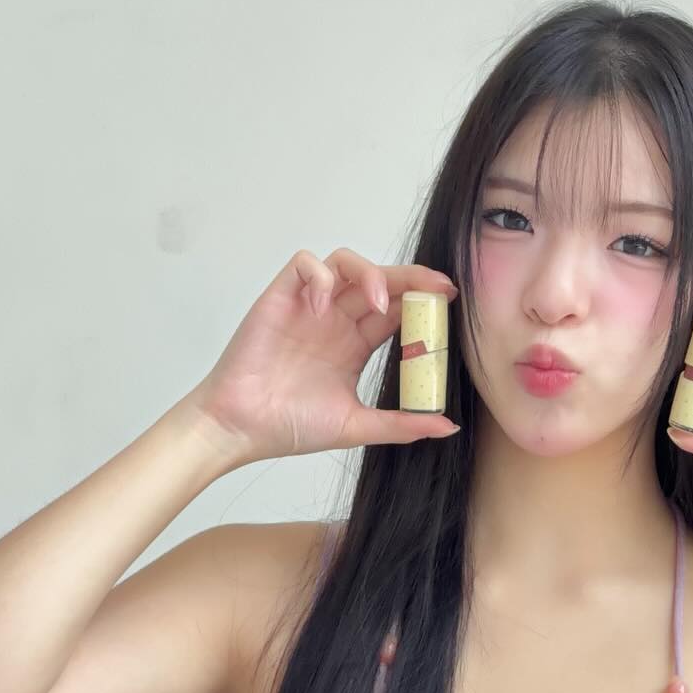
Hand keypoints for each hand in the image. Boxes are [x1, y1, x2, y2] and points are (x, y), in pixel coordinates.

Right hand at [184, 247, 460, 463]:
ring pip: (346, 263)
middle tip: (436, 288)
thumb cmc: (291, 427)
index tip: (450, 303)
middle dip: (410, 279)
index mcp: (356, 345)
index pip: (397, 311)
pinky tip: (324, 303)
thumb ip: (402, 424)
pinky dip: (320, 274)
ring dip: (369, 273)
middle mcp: (336, 320)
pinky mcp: (281, 298)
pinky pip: (304, 264)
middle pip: (380, 281)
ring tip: (378, 301)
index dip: (423, 302)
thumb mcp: (357, 426)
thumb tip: (447, 425)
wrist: (242, 428)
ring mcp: (310, 307)